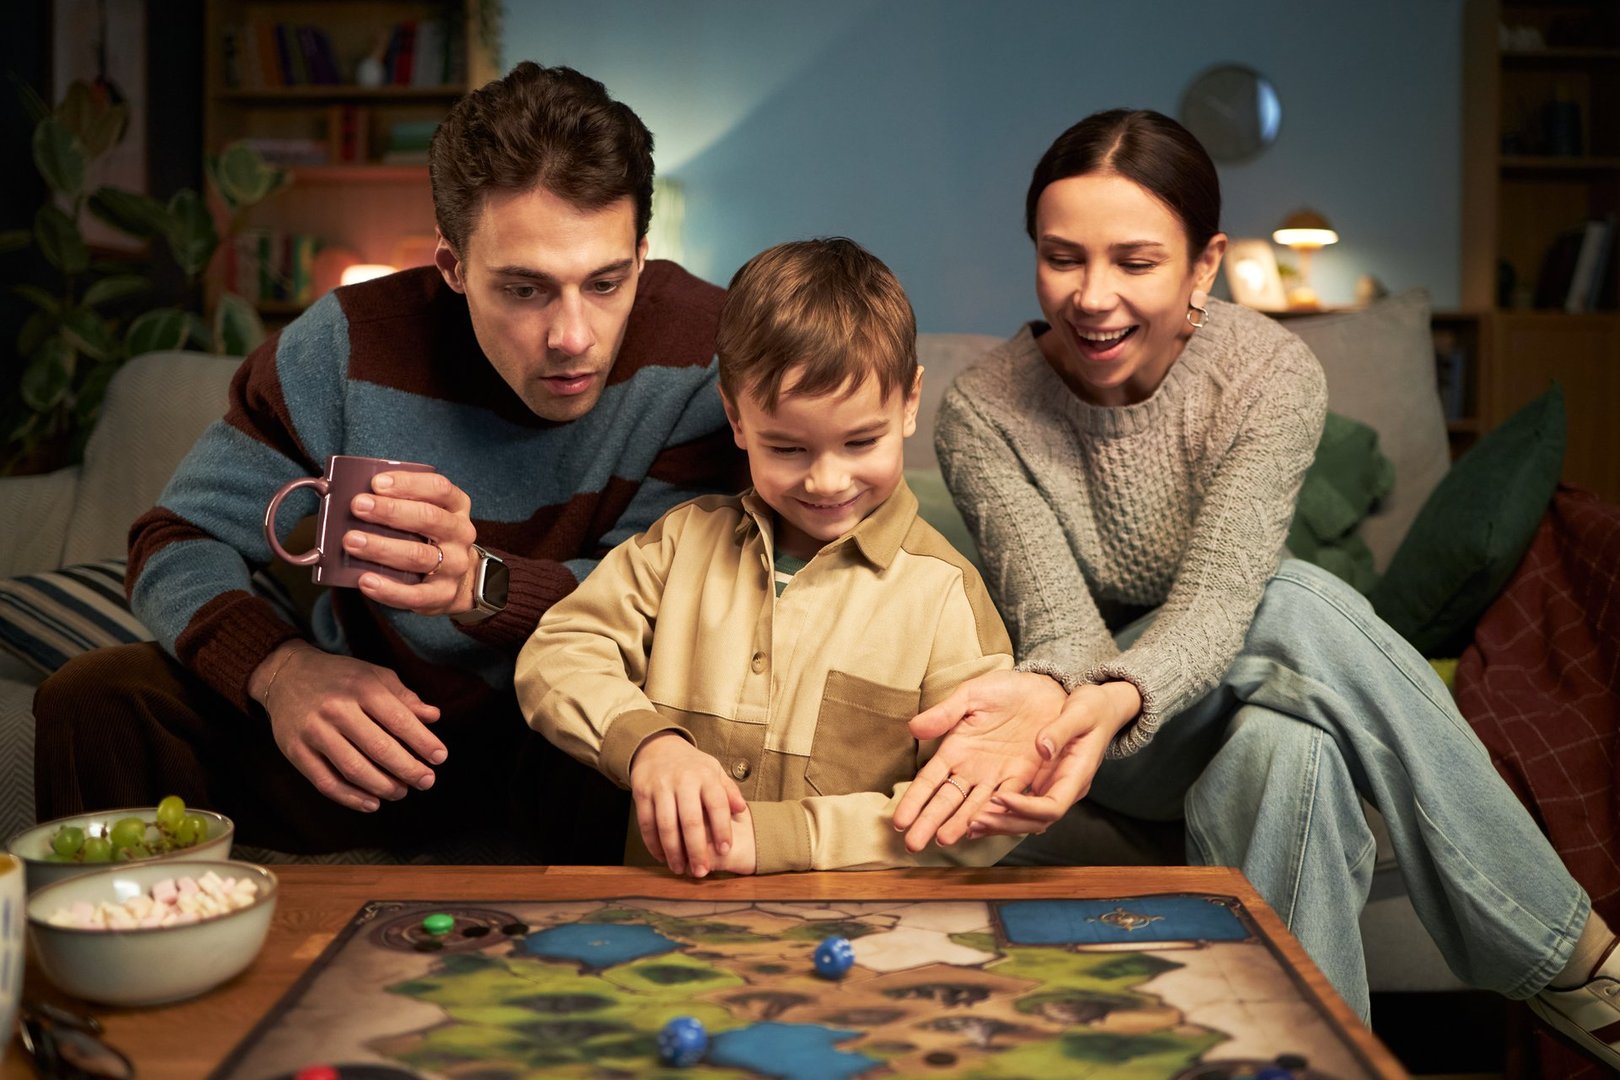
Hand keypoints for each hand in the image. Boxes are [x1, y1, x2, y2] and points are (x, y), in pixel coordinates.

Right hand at [251, 642, 444, 812]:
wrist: (286, 674)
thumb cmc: (340, 677)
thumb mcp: (374, 675)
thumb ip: (404, 697)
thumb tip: (434, 717)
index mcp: (361, 687)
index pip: (399, 720)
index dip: (423, 742)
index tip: (440, 758)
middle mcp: (336, 709)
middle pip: (378, 748)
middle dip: (408, 769)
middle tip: (427, 781)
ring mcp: (313, 732)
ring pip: (353, 769)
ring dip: (383, 786)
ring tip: (402, 792)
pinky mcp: (295, 751)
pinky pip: (325, 782)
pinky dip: (351, 798)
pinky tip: (372, 803)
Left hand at [342, 469, 479, 615]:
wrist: (459, 577)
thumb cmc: (429, 535)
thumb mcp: (428, 510)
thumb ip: (400, 500)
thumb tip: (348, 491)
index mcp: (457, 506)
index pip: (439, 488)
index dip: (408, 484)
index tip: (376, 483)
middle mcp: (460, 533)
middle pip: (429, 518)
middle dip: (390, 511)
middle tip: (358, 506)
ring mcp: (454, 565)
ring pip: (419, 556)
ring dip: (382, 548)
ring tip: (351, 541)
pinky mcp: (443, 594)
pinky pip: (416, 595)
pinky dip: (389, 589)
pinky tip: (365, 581)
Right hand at [629, 733, 747, 877]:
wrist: (657, 748)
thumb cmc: (691, 766)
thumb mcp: (714, 770)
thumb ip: (729, 791)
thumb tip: (742, 810)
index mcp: (705, 775)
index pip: (717, 804)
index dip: (722, 828)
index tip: (725, 849)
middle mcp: (682, 780)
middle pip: (690, 820)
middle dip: (697, 849)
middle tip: (701, 871)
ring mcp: (660, 787)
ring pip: (666, 825)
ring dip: (673, 851)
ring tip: (680, 869)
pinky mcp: (641, 793)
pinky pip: (646, 824)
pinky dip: (653, 844)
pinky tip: (662, 857)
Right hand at [892, 669, 1067, 852]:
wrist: (1045, 688)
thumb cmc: (1005, 690)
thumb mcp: (972, 695)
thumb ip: (945, 713)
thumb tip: (914, 728)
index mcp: (955, 750)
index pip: (929, 781)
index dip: (914, 800)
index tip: (899, 820)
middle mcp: (973, 769)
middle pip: (946, 801)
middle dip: (929, 822)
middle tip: (913, 844)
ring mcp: (997, 776)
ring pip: (974, 805)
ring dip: (959, 823)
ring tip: (944, 839)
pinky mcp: (1023, 777)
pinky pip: (1008, 798)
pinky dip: (995, 812)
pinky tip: (981, 826)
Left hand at [968, 680, 1142, 837]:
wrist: (1101, 709)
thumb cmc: (1093, 709)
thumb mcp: (1080, 712)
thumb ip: (1061, 730)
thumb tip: (1043, 748)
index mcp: (1078, 775)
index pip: (1053, 806)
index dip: (1025, 808)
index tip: (998, 797)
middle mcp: (1066, 788)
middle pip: (1037, 821)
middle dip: (1006, 823)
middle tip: (974, 821)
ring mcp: (1054, 787)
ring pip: (1027, 819)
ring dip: (1000, 823)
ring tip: (970, 825)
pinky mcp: (1042, 782)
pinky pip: (1022, 805)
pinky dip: (1001, 812)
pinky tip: (976, 814)